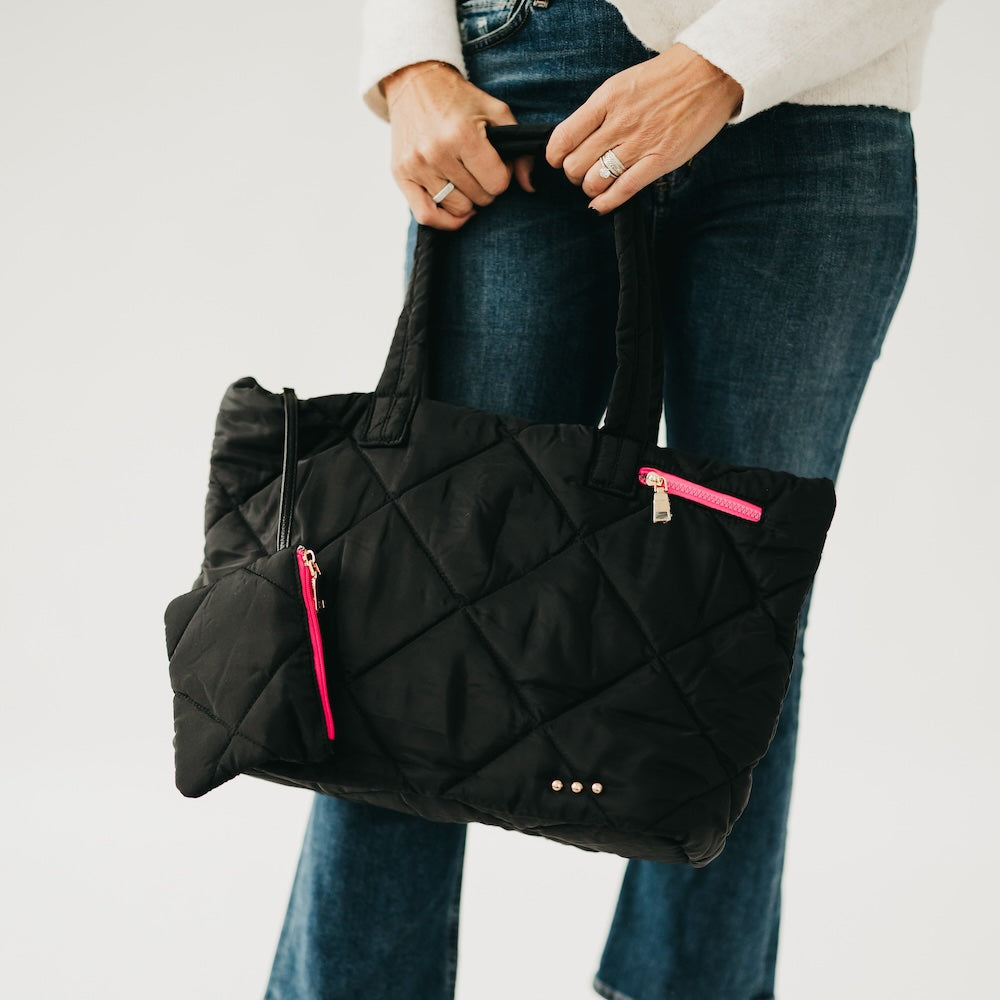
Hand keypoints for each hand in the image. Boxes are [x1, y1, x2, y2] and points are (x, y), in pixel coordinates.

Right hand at [381, 61, 534, 230]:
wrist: (415, 84)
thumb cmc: (458, 99)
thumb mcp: (496, 112)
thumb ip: (518, 150)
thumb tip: (529, 185)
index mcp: (462, 135)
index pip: (497, 183)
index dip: (503, 176)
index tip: (496, 164)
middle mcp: (436, 153)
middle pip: (479, 199)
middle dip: (485, 187)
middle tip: (478, 169)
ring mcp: (416, 166)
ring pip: (457, 209)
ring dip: (467, 200)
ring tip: (465, 180)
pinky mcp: (401, 175)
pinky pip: (426, 216)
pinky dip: (445, 221)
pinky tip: (455, 210)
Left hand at [545, 43, 743, 213]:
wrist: (709, 73)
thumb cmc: (666, 79)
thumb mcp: (622, 84)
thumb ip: (599, 111)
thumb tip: (577, 138)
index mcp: (606, 100)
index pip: (563, 138)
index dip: (555, 155)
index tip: (558, 159)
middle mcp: (618, 123)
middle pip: (575, 165)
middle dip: (573, 174)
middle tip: (583, 170)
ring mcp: (638, 144)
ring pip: (594, 181)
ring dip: (590, 188)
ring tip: (597, 183)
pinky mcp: (658, 161)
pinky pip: (622, 191)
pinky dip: (605, 203)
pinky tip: (600, 204)